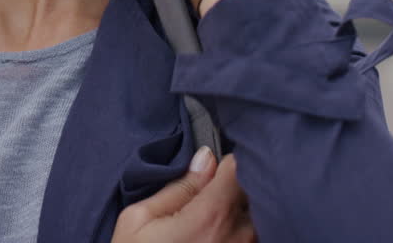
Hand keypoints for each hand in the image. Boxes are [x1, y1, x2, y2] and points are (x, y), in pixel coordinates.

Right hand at [111, 148, 256, 242]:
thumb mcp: (140, 219)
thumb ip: (178, 186)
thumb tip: (206, 159)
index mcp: (210, 216)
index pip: (237, 169)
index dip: (223, 163)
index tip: (211, 168)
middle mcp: (238, 235)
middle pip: (248, 192)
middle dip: (229, 189)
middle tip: (202, 200)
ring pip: (252, 217)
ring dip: (234, 215)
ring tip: (204, 227)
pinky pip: (251, 239)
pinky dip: (236, 234)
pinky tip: (210, 241)